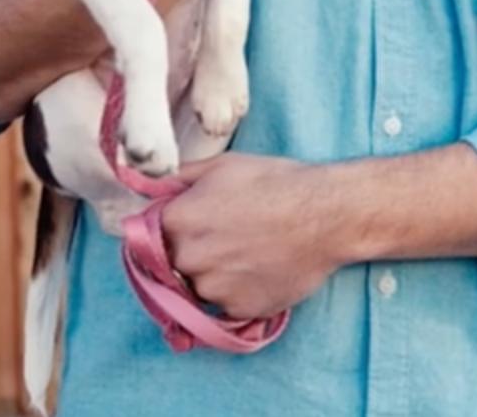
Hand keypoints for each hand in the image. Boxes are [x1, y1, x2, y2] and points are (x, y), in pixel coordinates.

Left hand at [160, 152, 345, 318]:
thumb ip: (179, 178)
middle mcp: (187, 259)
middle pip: (173, 265)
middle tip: (226, 239)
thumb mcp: (224, 165)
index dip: (169, 232)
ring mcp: (213, 289)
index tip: (189, 230)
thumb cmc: (277, 183)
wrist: (327, 214)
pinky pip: (227, 306)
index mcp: (177, 221)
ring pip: (199, 288)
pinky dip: (240, 293)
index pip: (149, 237)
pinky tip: (261, 270)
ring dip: (215, 276)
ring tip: (248, 253)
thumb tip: (150, 183)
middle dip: (191, 255)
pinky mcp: (239, 310)